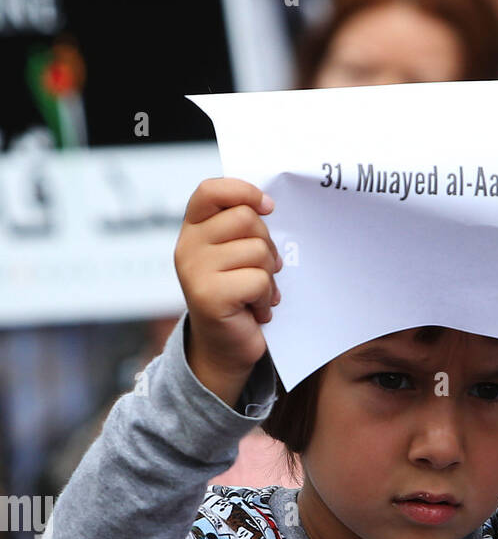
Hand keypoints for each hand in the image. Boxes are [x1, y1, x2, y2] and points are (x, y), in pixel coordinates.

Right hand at [174, 177, 282, 406]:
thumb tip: (265, 205)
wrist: (225, 348)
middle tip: (264, 269)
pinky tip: (256, 311)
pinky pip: (259, 281)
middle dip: (266, 244)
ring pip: (256, 251)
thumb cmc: (237, 296)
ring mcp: (195, 271)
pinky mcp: (210, 296)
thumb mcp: (236, 254)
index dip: (243, 191)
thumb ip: (242, 228)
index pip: (211, 190)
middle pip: (245, 218)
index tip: (267, 207)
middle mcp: (188, 247)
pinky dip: (266, 298)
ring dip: (269, 276)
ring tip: (257, 294)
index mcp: (193, 230)